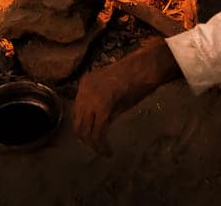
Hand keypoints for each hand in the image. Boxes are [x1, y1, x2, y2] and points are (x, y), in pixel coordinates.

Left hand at [74, 39, 180, 154]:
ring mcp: (91, 98)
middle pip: (77, 123)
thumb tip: (97, 126)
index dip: (83, 128)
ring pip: (85, 130)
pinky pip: (98, 131)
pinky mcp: (102, 107)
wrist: (144, 68)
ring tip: (104, 152)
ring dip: (93, 144)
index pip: (76, 112)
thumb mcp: (112, 92)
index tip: (92, 138)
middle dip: (86, 139)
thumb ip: (101, 106)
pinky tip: (108, 151)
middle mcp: (83, 91)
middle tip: (97, 148)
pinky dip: (101, 145)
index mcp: (84, 84)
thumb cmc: (134, 78)